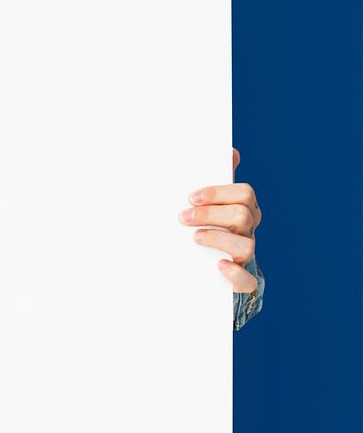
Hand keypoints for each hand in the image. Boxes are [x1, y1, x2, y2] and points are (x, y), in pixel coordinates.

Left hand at [178, 147, 260, 292]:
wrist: (201, 261)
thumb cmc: (205, 222)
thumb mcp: (208, 201)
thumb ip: (216, 177)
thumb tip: (229, 151)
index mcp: (243, 208)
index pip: (244, 193)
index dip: (218, 194)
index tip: (191, 196)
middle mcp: (248, 231)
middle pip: (243, 216)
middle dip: (211, 214)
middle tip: (183, 217)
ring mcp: (245, 255)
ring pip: (247, 246)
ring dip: (218, 240)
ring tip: (194, 238)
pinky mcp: (240, 280)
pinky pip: (247, 281)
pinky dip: (234, 274)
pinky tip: (218, 266)